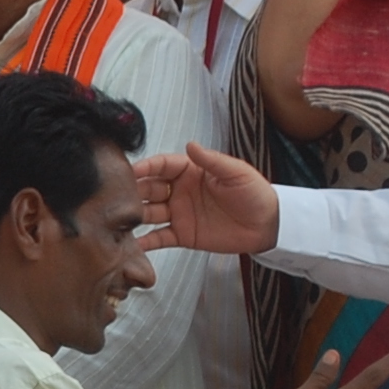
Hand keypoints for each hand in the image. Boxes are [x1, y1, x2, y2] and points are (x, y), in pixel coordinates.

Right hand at [133, 142, 280, 256]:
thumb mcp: (235, 172)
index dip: (146, 167)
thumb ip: (211, 160)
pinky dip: (145, 242)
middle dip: (133, 191)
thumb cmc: (255, 194)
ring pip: (149, 212)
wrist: (269, 225)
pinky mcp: (183, 235)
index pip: (161, 165)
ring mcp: (179, 213)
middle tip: (119, 196)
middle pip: (149, 188)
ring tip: (120, 218)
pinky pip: (159, 238)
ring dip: (134, 215)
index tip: (131, 170)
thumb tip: (190, 145)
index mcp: (191, 172)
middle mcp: (180, 191)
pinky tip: (132, 244)